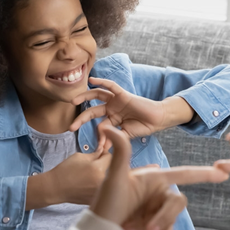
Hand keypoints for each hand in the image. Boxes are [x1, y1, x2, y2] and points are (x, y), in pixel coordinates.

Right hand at [49, 149, 112, 204]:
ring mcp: (100, 192)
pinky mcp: (96, 198)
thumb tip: (104, 151)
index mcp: (98, 168)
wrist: (55, 188)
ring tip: (90, 175)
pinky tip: (88, 184)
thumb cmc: (65, 170)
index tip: (99, 154)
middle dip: (104, 165)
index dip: (104, 153)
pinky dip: (99, 185)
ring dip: (103, 175)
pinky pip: (103, 189)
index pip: (110, 157)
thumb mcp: (80, 157)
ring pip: (108, 179)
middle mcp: (102, 181)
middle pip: (111, 169)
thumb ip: (95, 154)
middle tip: (94, 165)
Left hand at [69, 77, 193, 143]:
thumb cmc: (144, 126)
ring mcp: (116, 101)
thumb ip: (114, 138)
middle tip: (71, 127)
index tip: (97, 149)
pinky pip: (111, 86)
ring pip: (96, 95)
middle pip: (92, 111)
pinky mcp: (123, 94)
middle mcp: (111, 108)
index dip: (97, 137)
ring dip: (84, 97)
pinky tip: (92, 80)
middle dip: (81, 119)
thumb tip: (102, 148)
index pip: (99, 126)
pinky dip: (101, 82)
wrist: (158, 120)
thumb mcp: (125, 135)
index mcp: (112, 119)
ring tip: (73, 101)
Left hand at [91, 126, 228, 229]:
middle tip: (148, 229)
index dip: (203, 173)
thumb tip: (108, 126)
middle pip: (178, 201)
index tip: (223, 172)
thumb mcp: (114, 177)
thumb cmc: (105, 202)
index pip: (183, 173)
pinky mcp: (157, 222)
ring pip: (174, 216)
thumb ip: (120, 151)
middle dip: (165, 216)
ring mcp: (158, 207)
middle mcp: (159, 191)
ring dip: (160, 226)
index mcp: (154, 177)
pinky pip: (170, 228)